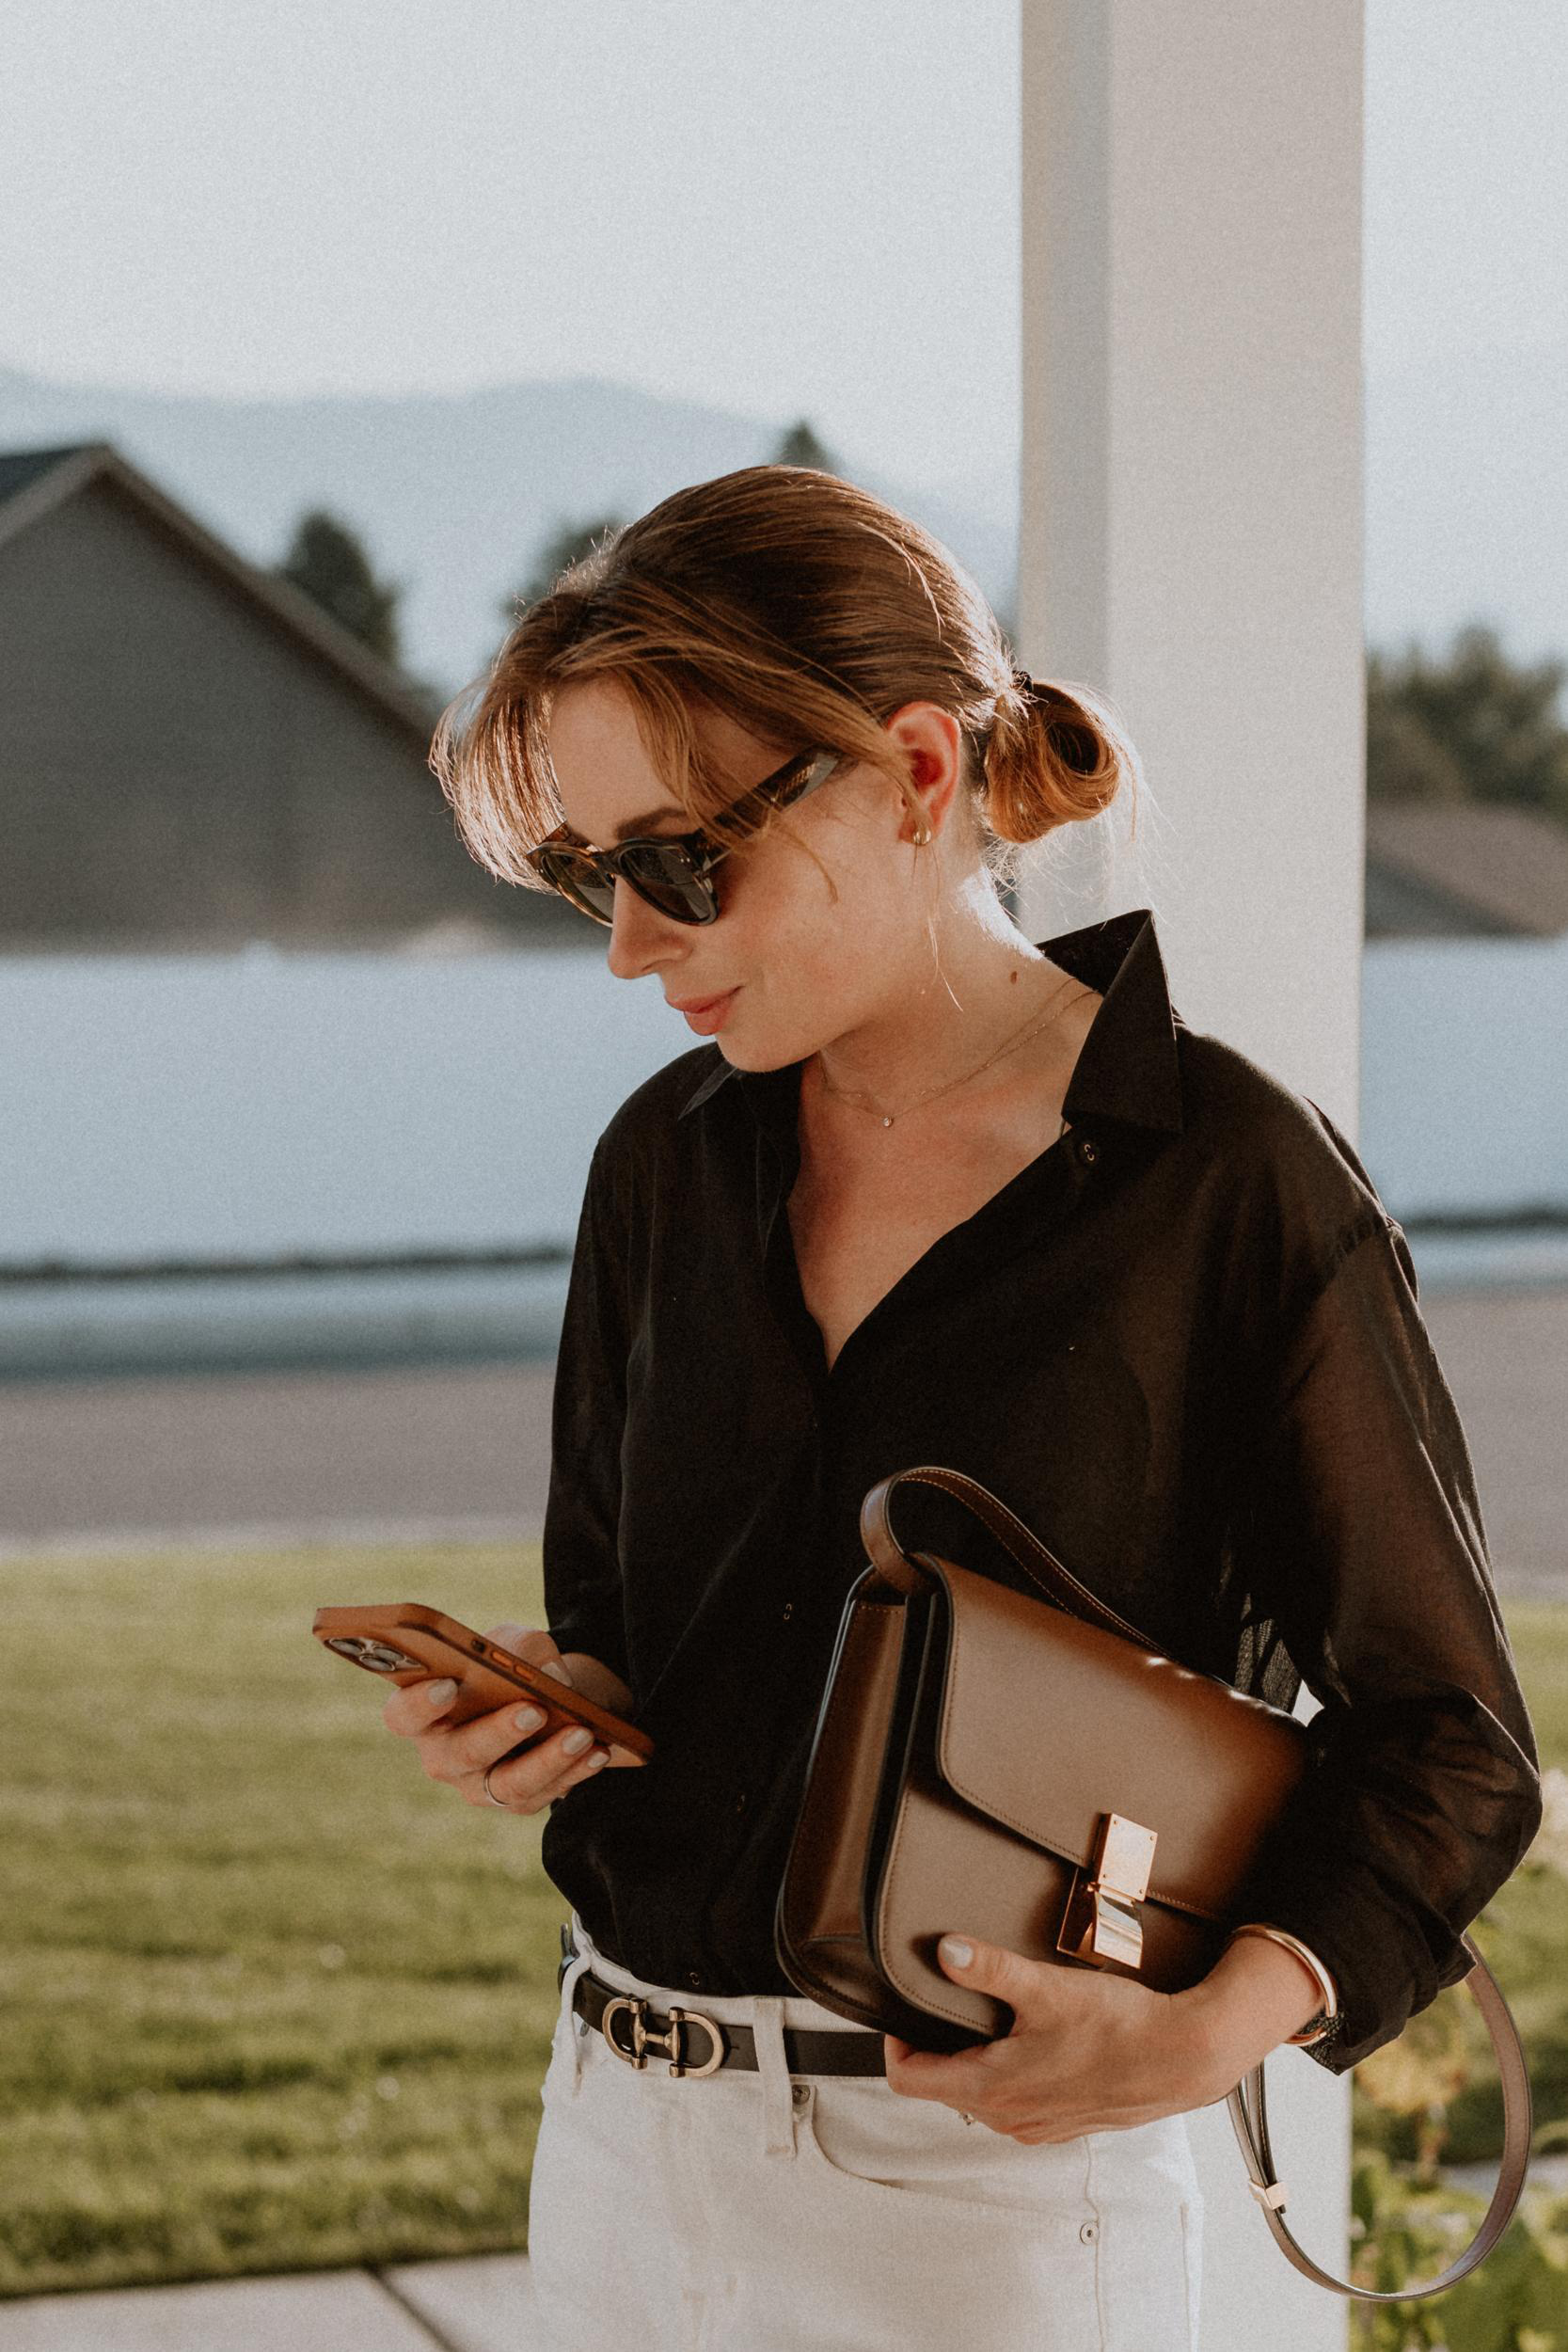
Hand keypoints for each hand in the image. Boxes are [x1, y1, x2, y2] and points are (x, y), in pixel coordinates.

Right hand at [380, 1621, 644, 1812]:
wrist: (539, 1692)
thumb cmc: (508, 1665)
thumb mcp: (511, 1642)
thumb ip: (522, 1648)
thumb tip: (549, 1676)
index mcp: (423, 1712)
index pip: (403, 1715)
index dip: (420, 1704)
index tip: (448, 1685)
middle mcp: (443, 1756)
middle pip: (462, 1753)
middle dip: (499, 1732)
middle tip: (533, 1710)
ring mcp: (478, 1785)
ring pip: (509, 1784)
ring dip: (549, 1759)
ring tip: (582, 1733)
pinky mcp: (517, 1801)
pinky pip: (545, 1794)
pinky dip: (575, 1770)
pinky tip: (599, 1749)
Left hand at [882, 1935, 1222, 2141]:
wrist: (1181, 2058)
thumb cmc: (1118, 2027)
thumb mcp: (1045, 1988)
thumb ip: (990, 1969)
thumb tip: (945, 1951)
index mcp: (991, 2089)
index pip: (908, 2081)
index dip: (896, 2043)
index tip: (904, 2010)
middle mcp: (1008, 2119)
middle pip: (941, 2088)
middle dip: (935, 2049)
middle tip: (945, 2006)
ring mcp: (1037, 2127)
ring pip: (978, 2098)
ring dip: (974, 2063)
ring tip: (990, 2021)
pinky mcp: (1063, 2124)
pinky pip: (1015, 2105)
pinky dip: (1009, 2077)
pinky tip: (1032, 2045)